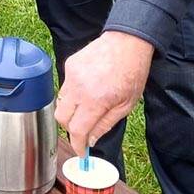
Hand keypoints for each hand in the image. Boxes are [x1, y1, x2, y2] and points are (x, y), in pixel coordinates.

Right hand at [55, 32, 154, 154]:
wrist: (127, 42)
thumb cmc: (132, 72)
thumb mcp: (126, 105)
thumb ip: (105, 124)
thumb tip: (90, 139)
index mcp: (96, 100)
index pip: (77, 130)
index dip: (77, 145)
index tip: (81, 152)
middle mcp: (79, 88)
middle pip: (61, 118)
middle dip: (71, 129)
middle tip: (83, 130)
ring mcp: (71, 75)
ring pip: (61, 102)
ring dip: (71, 110)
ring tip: (89, 105)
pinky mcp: (69, 65)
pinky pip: (65, 86)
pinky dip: (73, 93)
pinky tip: (88, 87)